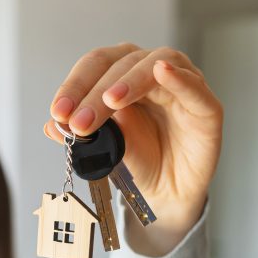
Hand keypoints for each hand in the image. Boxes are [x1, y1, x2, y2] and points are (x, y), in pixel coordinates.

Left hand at [45, 43, 222, 255]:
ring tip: (111, 101)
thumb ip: (81, 136)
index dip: (75, 86)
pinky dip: (179, 78)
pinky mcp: (206, 107)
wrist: (168, 192)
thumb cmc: (139, 161)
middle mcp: (150, 73)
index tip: (58, 112)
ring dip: (129, 81)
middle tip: (77, 121)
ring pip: (154, 66)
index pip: (95, 67)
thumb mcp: (104, 149)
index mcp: (121, 76)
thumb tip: (52, 126)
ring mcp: (181, 86)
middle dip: (95, 93)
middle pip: (120, 65)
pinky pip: (194, 87)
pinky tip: (162, 72)